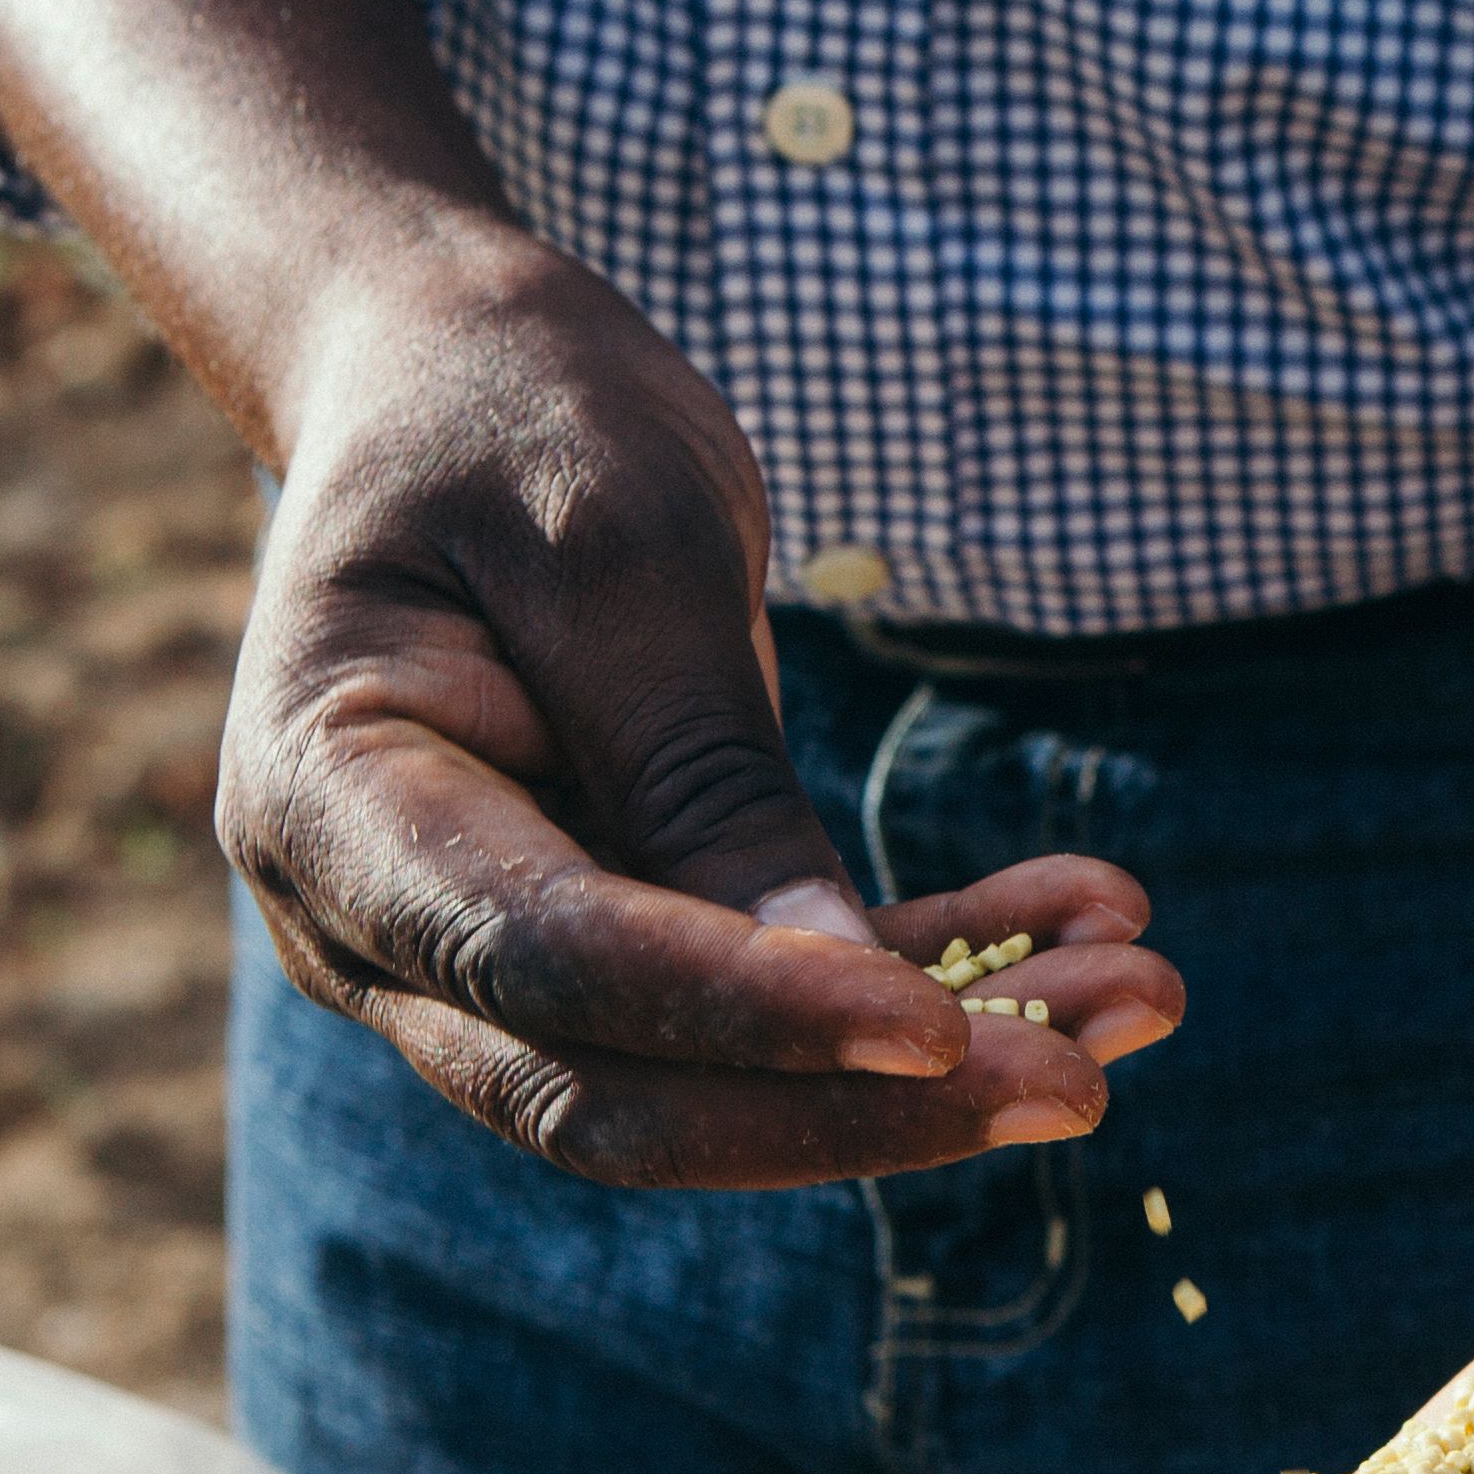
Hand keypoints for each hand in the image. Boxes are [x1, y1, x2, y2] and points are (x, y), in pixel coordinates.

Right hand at [0, 0, 1182, 1186]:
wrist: (456, 370)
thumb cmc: (513, 413)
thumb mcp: (616, 542)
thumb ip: (703, 769)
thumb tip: (846, 994)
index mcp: (327, 802)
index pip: (545, 958)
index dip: (741, 1011)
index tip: (934, 1028)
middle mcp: (372, 928)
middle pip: (619, 1089)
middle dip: (859, 1102)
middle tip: (1083, 1077)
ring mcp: (478, 961)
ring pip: (711, 1083)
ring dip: (935, 1057)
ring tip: (1145, 993)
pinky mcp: (605, 952)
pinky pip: (768, 1010)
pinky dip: (929, 974)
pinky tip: (1093, 928)